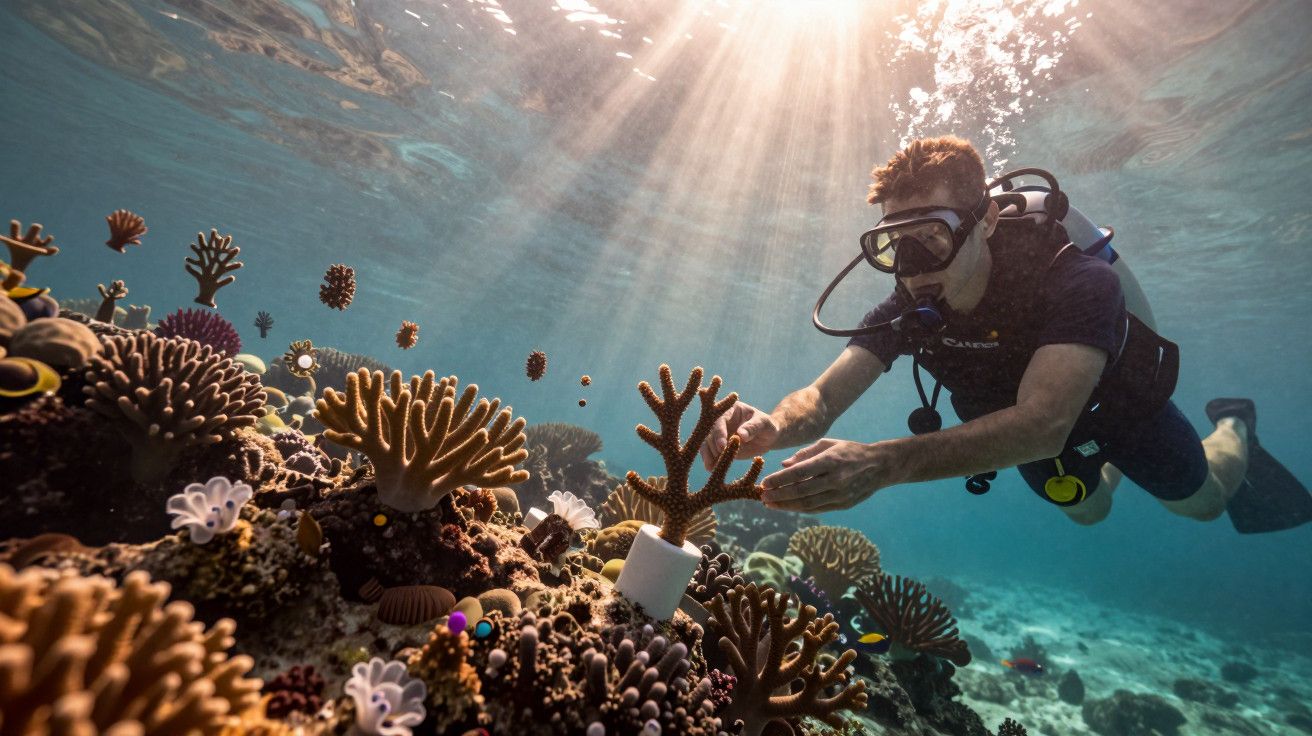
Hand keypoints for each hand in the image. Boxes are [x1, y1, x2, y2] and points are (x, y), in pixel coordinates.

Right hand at [700, 401, 778, 469]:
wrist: (767, 436)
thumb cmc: (766, 426)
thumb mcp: (763, 424)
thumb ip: (753, 427)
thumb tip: (741, 435)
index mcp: (729, 410)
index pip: (720, 421)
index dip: (720, 434)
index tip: (722, 446)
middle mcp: (720, 421)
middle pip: (710, 434)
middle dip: (712, 447)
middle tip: (717, 459)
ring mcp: (718, 434)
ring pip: (707, 444)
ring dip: (708, 455)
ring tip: (710, 467)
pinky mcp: (719, 446)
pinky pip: (711, 453)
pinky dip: (711, 461)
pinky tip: (711, 469)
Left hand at [760, 439, 901, 512]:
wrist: (880, 466)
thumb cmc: (850, 451)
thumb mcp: (828, 444)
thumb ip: (804, 454)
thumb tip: (784, 465)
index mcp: (830, 461)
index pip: (799, 472)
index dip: (779, 479)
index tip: (764, 483)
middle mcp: (836, 480)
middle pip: (800, 491)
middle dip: (778, 496)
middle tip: (762, 496)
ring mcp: (840, 495)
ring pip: (807, 504)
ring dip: (786, 506)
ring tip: (770, 504)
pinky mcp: (843, 505)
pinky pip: (817, 509)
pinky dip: (800, 509)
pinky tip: (788, 506)